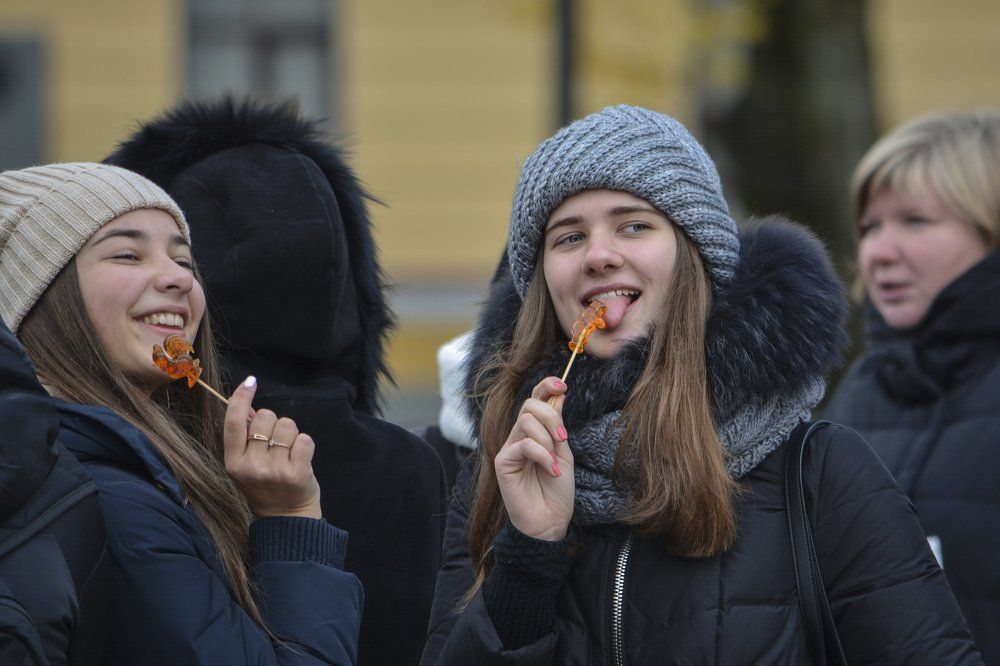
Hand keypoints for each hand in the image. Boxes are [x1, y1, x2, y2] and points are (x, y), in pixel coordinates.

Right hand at [223, 376, 321, 518]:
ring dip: (291, 434)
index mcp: (233, 463)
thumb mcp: (246, 465)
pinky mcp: (295, 473)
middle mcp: (250, 466)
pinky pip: (304, 438)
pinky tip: (300, 459)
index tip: (250, 381)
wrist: (287, 519)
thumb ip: (245, 437)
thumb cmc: (266, 486)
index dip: (241, 397)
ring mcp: (273, 470)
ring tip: (288, 454)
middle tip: (276, 444)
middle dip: (274, 422)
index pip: (233, 422)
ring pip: (287, 425)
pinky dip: (306, 444)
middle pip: (265, 417)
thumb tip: (248, 405)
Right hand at [494, 377, 573, 540]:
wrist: (550, 521)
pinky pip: (523, 445)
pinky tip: (551, 471)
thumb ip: (558, 427)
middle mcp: (519, 436)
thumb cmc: (557, 491)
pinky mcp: (503, 463)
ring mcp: (510, 449)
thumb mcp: (563, 453)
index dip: (545, 386)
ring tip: (555, 461)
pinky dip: (542, 455)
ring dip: (547, 438)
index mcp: (535, 432)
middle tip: (563, 438)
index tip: (562, 385)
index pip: (534, 400)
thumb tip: (559, 395)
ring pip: (525, 421)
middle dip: (550, 415)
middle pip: (529, 405)